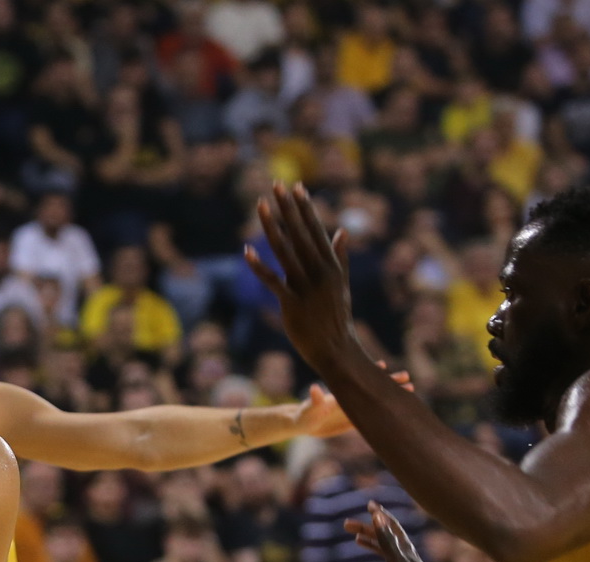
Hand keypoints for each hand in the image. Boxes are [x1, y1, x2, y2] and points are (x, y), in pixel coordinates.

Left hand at [243, 183, 357, 367]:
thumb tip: (343, 230)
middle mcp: (320, 272)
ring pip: (285, 251)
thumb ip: (341, 256)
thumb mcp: (342, 283)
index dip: (305, 208)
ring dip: (272, 227)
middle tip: (276, 184)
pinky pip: (272, 281)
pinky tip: (246, 250)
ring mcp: (305, 287)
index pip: (316, 230)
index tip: (296, 187)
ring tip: (261, 205)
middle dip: (288, 209)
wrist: (336, 349)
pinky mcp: (291, 304)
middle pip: (300, 234)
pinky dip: (259, 266)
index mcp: (332, 266)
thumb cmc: (336, 316)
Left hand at [293, 371, 414, 438]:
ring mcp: (354, 407)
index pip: (360, 381)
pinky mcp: (354, 419)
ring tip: (411, 388)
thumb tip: (314, 387)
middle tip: (407, 376)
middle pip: (374, 387)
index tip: (384, 366)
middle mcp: (351, 397)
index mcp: (342, 393)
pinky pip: (373, 414)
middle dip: (390, 382)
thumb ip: (314, 399)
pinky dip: (384, 410)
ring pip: (377, 400)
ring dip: (392, 395)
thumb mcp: (309, 408)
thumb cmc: (303, 416)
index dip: (371, 373)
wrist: (303, 424)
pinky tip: (397, 409)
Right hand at [344, 502, 439, 561]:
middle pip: (384, 538)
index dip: (380, 515)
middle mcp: (405, 557)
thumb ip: (386, 539)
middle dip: (367, 529)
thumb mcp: (395, 561)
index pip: (391, 526)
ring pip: (384, 554)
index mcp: (404, 549)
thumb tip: (378, 517)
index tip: (369, 505)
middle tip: (347, 525)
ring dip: (371, 545)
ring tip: (356, 541)